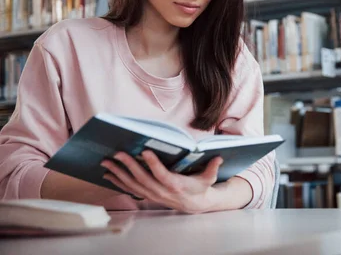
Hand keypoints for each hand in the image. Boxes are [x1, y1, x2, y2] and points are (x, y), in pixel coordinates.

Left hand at [100, 150, 222, 213]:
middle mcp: (162, 191)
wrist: (195, 204)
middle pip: (142, 178)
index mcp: (176, 185)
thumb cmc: (200, 187)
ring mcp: (152, 194)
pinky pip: (129, 189)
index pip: (162, 174)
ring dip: (118, 173)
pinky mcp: (147, 195)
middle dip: (128, 165)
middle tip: (118, 153)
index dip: (153, 164)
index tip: (145, 151)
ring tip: (106, 162)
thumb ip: (213, 168)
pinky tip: (108, 174)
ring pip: (132, 184)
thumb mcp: (209, 178)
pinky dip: (118, 182)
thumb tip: (219, 157)